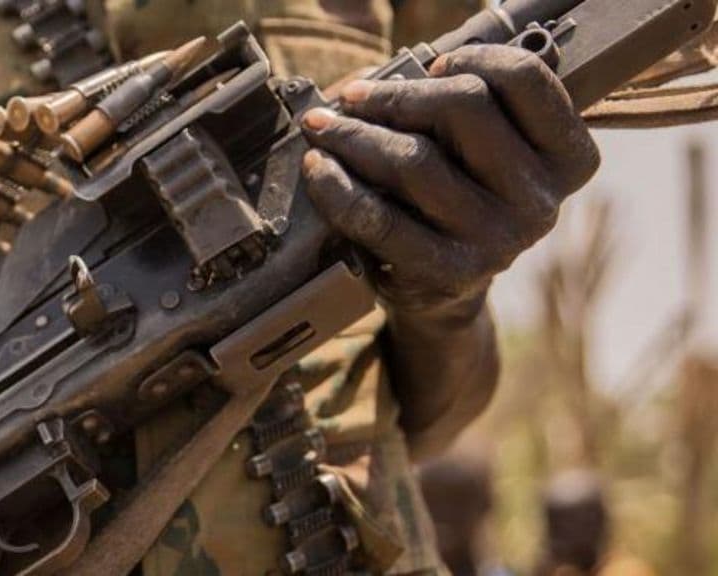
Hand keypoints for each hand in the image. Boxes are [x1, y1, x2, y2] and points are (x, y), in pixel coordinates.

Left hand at [301, 45, 599, 320]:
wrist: (446, 292)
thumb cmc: (458, 199)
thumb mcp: (480, 154)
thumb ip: (458, 109)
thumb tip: (374, 84)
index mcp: (564, 159)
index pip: (527, 80)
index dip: (473, 59)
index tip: (432, 67)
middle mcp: (540, 202)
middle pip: (465, 108)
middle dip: (397, 95)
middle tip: (353, 97)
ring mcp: (497, 241)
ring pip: (414, 159)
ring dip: (355, 135)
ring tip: (324, 128)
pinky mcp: (447, 272)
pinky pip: (378, 218)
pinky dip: (337, 187)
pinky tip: (318, 168)